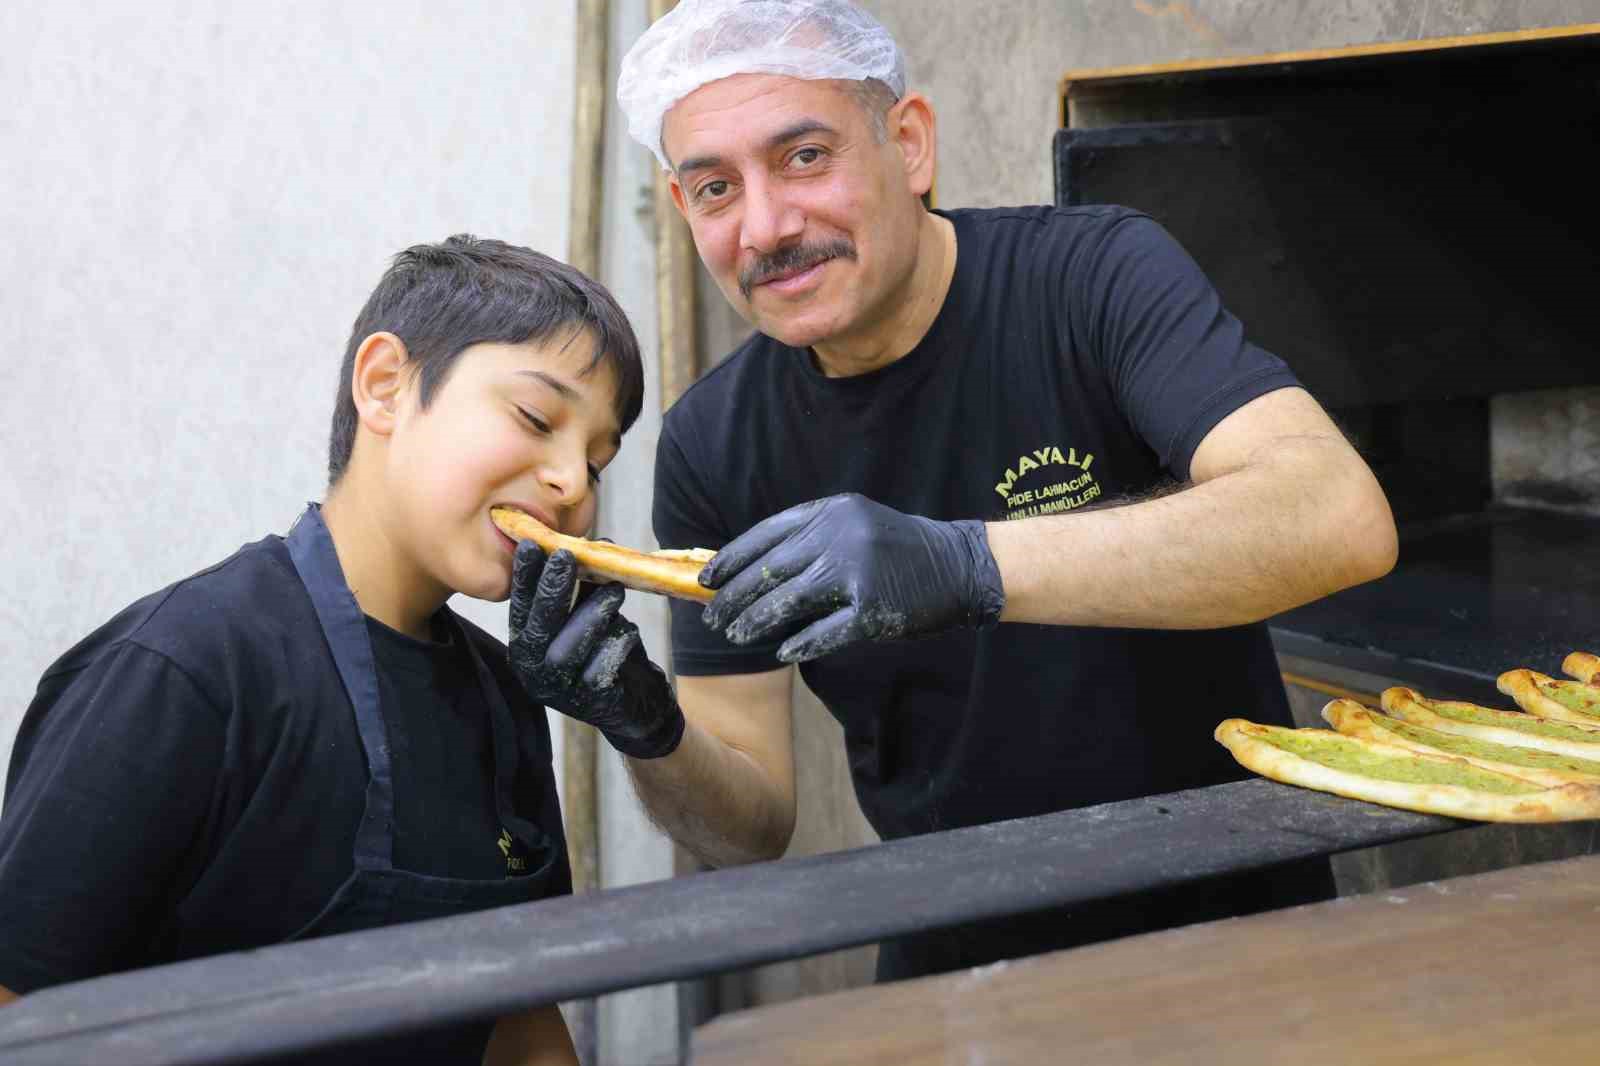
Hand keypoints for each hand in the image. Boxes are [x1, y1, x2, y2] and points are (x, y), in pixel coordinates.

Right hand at [508, 542, 684, 758]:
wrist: (637, 705)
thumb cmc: (607, 653)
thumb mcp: (591, 617)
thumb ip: (587, 588)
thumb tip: (599, 545)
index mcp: (526, 648)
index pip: (519, 610)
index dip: (524, 578)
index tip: (531, 544)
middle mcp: (535, 672)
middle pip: (538, 628)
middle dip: (551, 589)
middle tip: (567, 557)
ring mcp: (561, 691)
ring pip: (569, 647)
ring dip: (592, 613)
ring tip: (615, 591)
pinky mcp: (592, 702)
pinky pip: (603, 664)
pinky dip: (617, 641)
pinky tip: (629, 632)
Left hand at [698, 494, 1004, 662]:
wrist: (960, 565)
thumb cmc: (898, 549)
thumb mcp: (854, 525)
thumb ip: (810, 538)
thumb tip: (750, 568)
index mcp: (830, 512)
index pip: (765, 534)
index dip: (731, 558)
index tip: (706, 578)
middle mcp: (840, 536)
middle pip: (770, 569)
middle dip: (734, 596)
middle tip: (712, 616)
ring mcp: (858, 573)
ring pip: (788, 601)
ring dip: (756, 620)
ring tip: (736, 635)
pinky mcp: (874, 609)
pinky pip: (825, 631)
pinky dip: (800, 642)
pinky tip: (782, 651)